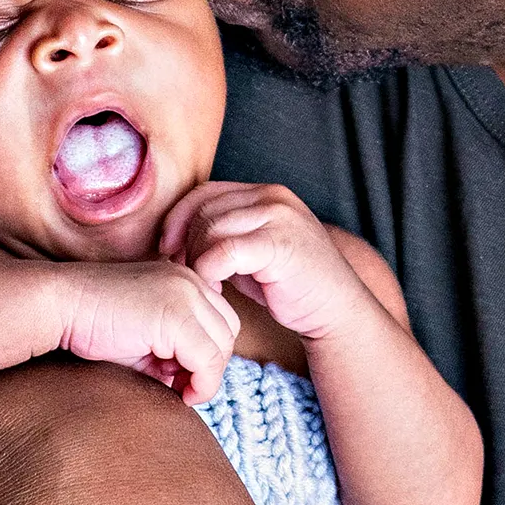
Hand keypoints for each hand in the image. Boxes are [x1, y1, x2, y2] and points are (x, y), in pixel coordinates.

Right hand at [58, 258, 239, 402]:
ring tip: (177, 387)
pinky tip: (178, 392)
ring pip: (222, 347)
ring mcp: (186, 295)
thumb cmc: (93, 323)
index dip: (206, 354)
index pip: (220, 321)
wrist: (59, 305)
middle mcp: (191, 280)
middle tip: (181, 384)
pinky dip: (201, 384)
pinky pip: (208, 360)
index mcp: (183, 278)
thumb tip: (196, 382)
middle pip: (228, 332)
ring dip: (205, 376)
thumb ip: (175, 351)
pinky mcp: (176, 316)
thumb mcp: (144, 336)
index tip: (180, 375)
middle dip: (210, 364)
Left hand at [160, 183, 377, 344]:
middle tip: (186, 271)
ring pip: (211, 228)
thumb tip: (176, 236)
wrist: (337, 311)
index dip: (178, 218)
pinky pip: (225, 251)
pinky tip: (218, 288)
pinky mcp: (280, 243)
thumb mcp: (253, 250)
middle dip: (186, 242)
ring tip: (206, 283)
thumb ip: (224, 234)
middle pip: (204, 209)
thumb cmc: (290, 285)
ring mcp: (278, 217)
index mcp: (264, 193)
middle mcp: (272, 197)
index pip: (205, 192)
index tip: (167, 248)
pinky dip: (210, 270)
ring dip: (197, 259)